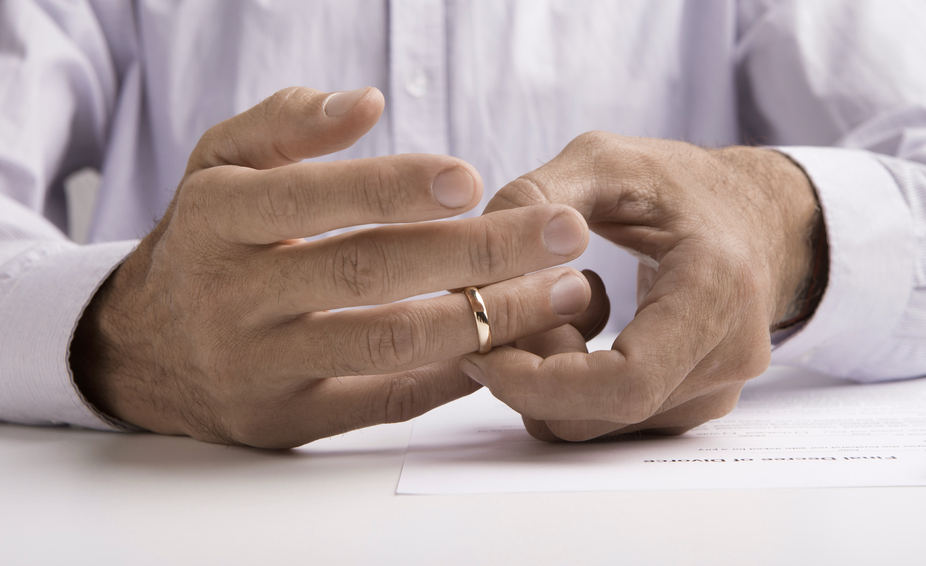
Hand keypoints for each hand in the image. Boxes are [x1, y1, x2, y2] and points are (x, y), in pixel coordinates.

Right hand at [69, 87, 592, 447]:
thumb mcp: (217, 166)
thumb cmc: (206, 242)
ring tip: (565, 293)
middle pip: (368, 273)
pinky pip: (385, 402)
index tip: (474, 179)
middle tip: (565, 233)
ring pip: (389, 343)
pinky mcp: (289, 419)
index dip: (394, 188)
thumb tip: (366, 101)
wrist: (144, 349)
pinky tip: (514, 344)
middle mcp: (235, 296)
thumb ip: (284, 124)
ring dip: (490, 318)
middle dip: (478, 252)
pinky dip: (454, 375)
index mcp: (218, 218)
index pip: (312, 198)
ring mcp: (262, 366)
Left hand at [461, 132, 823, 440]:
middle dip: (530, 374)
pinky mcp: (693, 407)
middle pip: (597, 413)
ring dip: (546, 382)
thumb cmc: (683, 185)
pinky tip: (575, 332)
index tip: (481, 350)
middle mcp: (727, 358)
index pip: (625, 382)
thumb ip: (541, 194)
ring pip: (595, 427)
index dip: (539, 383)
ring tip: (549, 311)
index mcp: (717, 293)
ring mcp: (714, 392)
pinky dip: (569, 390)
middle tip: (506, 316)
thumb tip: (481, 244)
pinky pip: (609, 422)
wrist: (756, 219)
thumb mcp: (609, 161)